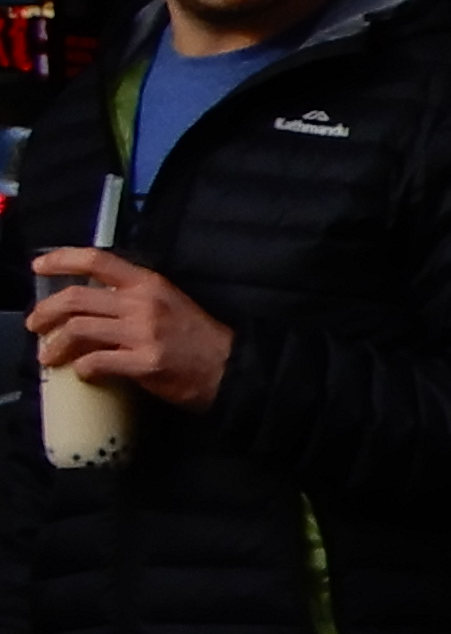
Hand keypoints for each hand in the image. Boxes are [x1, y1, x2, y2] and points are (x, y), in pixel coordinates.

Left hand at [29, 249, 233, 408]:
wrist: (231, 368)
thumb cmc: (198, 338)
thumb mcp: (167, 303)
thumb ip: (132, 298)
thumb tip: (92, 306)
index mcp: (149, 283)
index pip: (97, 260)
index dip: (61, 259)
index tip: (39, 266)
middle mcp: (143, 303)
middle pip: (76, 299)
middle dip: (46, 312)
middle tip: (36, 325)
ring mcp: (143, 333)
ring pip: (79, 330)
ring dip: (56, 345)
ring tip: (49, 356)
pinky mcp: (144, 363)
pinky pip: (97, 362)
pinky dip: (82, 368)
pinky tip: (83, 373)